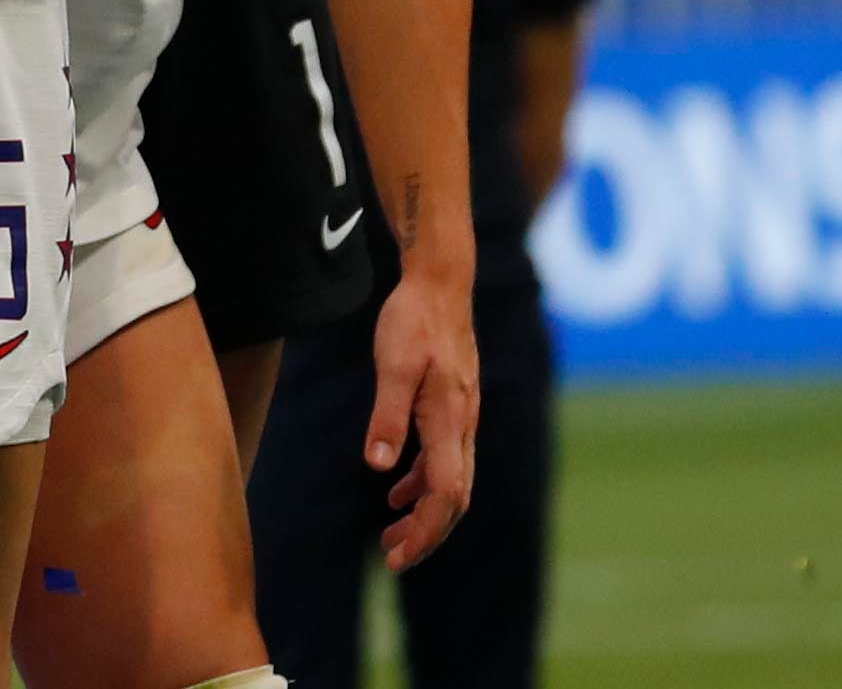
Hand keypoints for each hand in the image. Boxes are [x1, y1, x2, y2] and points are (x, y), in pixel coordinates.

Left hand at [362, 268, 482, 568]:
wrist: (440, 283)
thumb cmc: (413, 319)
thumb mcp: (393, 365)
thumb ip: (387, 416)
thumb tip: (378, 468)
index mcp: (450, 421)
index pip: (445, 494)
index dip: (425, 531)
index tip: (397, 556)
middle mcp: (464, 425)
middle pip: (453, 498)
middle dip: (426, 533)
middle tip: (392, 558)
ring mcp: (462, 417)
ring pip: (450, 481)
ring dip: (423, 513)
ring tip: (390, 535)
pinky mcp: (453, 407)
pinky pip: (444, 459)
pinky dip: (422, 482)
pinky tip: (396, 490)